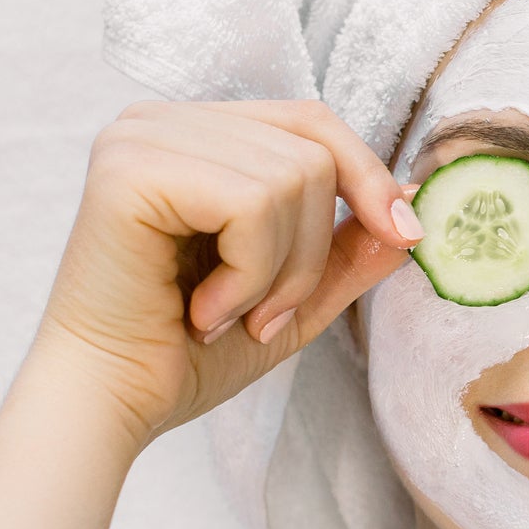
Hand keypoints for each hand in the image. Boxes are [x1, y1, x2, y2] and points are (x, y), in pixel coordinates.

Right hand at [34, 100, 420, 447]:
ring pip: (292, 175)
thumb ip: (349, 246)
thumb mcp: (294, 294)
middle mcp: (162, 122)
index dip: (368, 178)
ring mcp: (141, 137)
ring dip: (280, 271)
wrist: (111, 406)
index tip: (404, 237)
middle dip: (312, 250)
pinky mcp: (129, 169)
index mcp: (198, 137)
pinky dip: (249, 273)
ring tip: (228, 314)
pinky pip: (251, 201)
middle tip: (267, 315)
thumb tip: (417, 199)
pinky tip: (203, 309)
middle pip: (312, 147)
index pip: (312, 123)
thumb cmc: (185, 354)